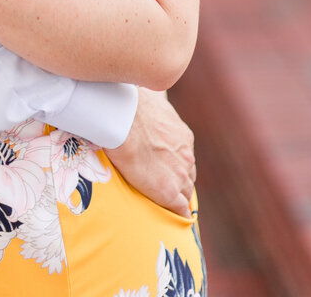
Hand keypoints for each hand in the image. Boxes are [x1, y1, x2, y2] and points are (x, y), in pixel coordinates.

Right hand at [104, 88, 195, 217]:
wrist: (123, 120)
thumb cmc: (130, 105)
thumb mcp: (151, 98)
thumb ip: (155, 101)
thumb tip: (151, 91)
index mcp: (182, 136)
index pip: (183, 155)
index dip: (175, 163)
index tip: (166, 166)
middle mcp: (186, 155)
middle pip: (187, 174)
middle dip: (179, 179)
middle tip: (166, 185)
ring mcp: (180, 174)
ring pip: (185, 192)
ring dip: (178, 197)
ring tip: (169, 204)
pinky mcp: (168, 192)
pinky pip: (179, 209)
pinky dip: (178, 214)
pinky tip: (175, 218)